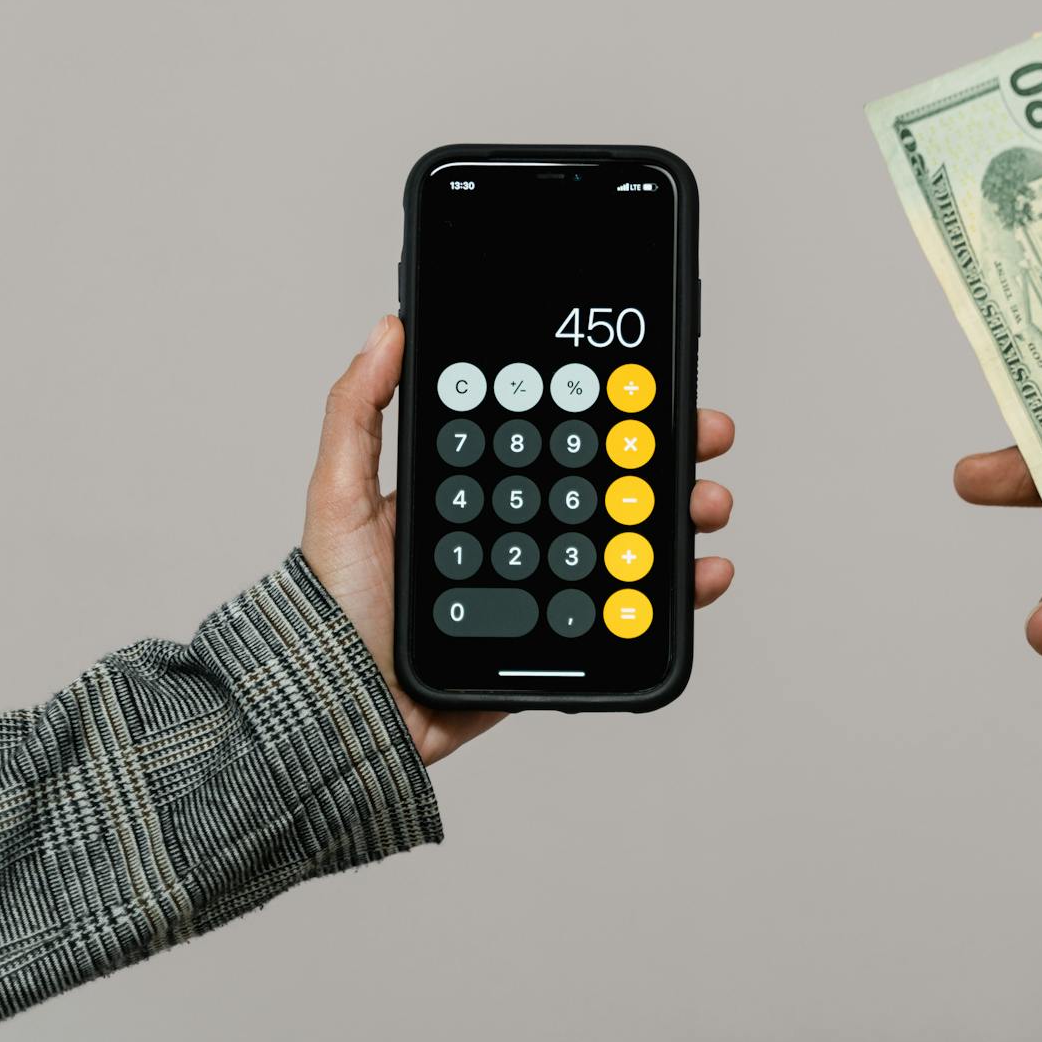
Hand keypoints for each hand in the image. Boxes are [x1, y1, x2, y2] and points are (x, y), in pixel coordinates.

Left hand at [301, 315, 736, 764]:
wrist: (348, 710)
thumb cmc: (334, 610)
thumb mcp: (338, 496)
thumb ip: (358, 412)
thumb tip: (388, 331)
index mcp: (474, 492)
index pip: (552, 436)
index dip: (605, 406)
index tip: (650, 383)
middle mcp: (515, 533)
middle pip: (607, 480)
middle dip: (666, 453)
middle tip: (705, 434)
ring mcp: (542, 587)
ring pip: (630, 540)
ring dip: (682, 516)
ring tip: (707, 503)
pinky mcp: (560, 642)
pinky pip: (629, 615)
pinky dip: (676, 593)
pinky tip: (701, 572)